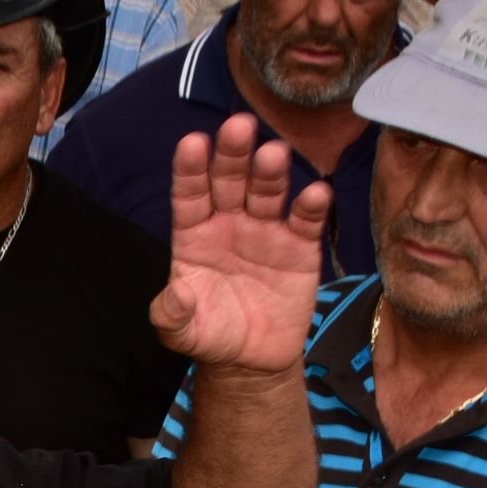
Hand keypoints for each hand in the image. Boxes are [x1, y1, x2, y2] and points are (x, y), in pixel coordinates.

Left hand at [152, 113, 328, 376]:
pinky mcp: (300, 247)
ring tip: (274, 153)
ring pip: (267, 192)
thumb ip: (172, 314)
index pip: (190, 194)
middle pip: (230, 180)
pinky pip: (305, 221)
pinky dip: (310, 206)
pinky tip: (314, 194)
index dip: (191, 169)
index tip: (193, 143)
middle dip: (233, 154)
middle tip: (239, 127)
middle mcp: (229, 222)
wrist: (251, 360)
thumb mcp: (181, 331)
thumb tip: (176, 296)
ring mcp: (266, 230)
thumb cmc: (210, 333)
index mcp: (194, 233)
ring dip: (271, 171)